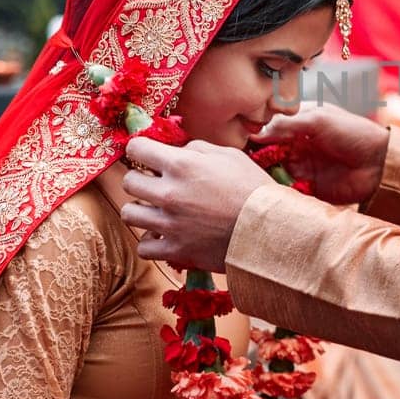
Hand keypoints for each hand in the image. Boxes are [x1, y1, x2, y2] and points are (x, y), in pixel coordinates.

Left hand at [119, 138, 270, 272]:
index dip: (140, 150)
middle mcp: (169, 193)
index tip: (147, 155)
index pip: (136, 149)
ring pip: (129, 214)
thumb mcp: (229, 156)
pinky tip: (165, 233)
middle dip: (141, 179)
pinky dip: (151, 240)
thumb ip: (196, 150)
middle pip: (128, 182)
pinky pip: (143, 246)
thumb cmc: (254, 188)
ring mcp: (170, 224)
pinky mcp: (176, 249)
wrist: (271, 228)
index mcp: (181, 165)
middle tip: (156, 183)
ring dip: (142, 210)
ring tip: (158, 210)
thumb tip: (177, 152)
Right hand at [250, 105, 389, 205]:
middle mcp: (296, 145)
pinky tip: (265, 192)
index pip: (268, 129)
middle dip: (252, 158)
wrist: (381, 162)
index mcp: (298, 124)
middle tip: (237, 164)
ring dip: (261, 176)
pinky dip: (276, 192)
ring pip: (272, 173)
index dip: (252, 135)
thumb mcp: (318, 120)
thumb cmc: (353, 132)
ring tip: (248, 179)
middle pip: (265, 153)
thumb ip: (286, 124)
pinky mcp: (307, 188)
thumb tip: (254, 132)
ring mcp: (301, 167)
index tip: (237, 141)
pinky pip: (285, 190)